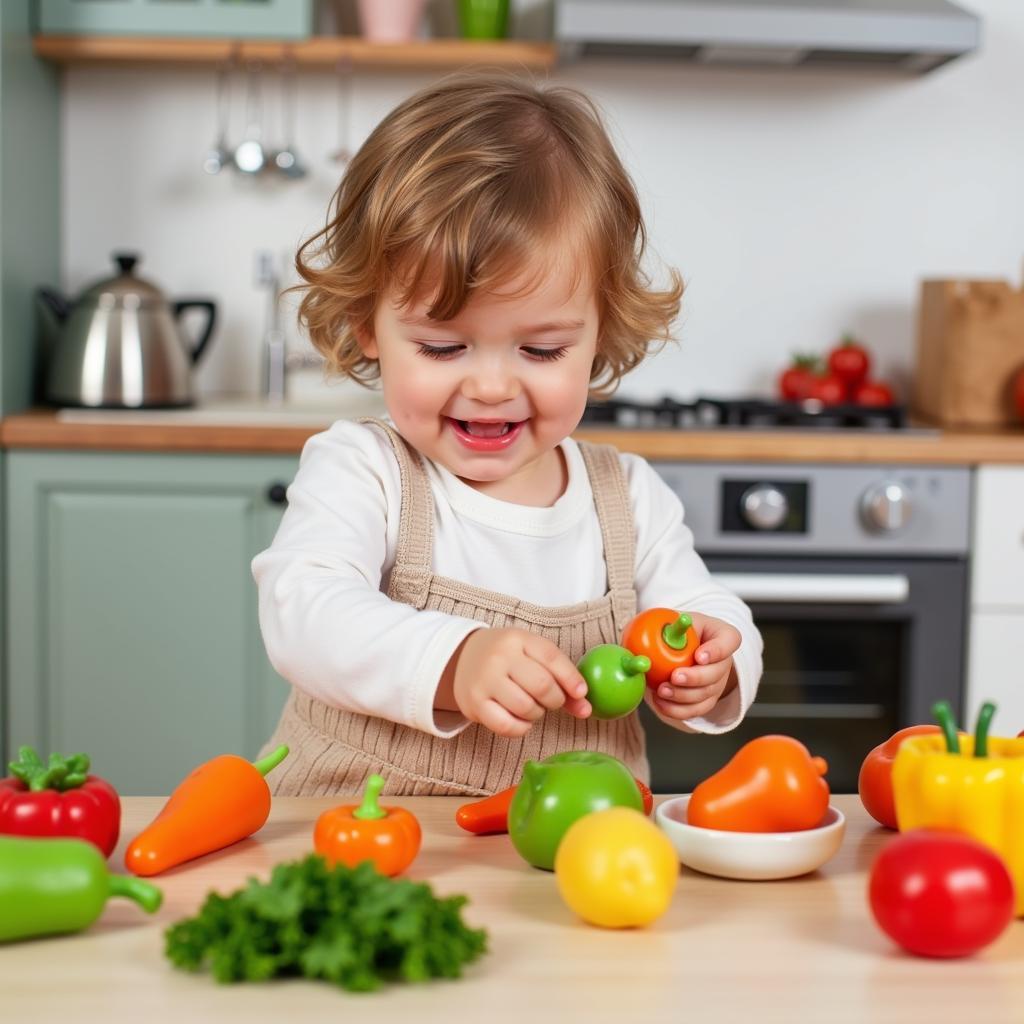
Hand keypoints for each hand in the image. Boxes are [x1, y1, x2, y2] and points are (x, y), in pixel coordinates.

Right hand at [448, 628, 590, 737]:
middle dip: (556, 699)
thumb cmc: (507, 658)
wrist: (462, 658)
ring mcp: (485, 681)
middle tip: (552, 700)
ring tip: (533, 706)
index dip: (571, 678)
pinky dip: (522, 728)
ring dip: (538, 713)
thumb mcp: (531, 655)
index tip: (581, 693)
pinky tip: (520, 719)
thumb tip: (586, 709)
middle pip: (542, 685)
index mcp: (517, 639)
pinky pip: (508, 726)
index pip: (551, 657)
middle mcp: (499, 657)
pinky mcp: (475, 704)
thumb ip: (560, 678)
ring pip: (526, 707)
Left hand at [649, 612, 740, 721]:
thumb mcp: (676, 621)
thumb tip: (657, 634)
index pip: (729, 640)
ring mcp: (718, 682)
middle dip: (695, 678)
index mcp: (722, 635)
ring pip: (705, 694)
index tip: (699, 656)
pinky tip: (661, 702)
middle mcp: (724, 661)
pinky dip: (677, 709)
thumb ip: (669, 626)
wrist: (679, 649)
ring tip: (662, 690)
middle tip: (675, 676)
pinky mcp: (707, 700)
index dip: (716, 650)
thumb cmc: (680, 633)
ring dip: (683, 695)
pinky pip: (695, 709)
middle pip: (717, 673)